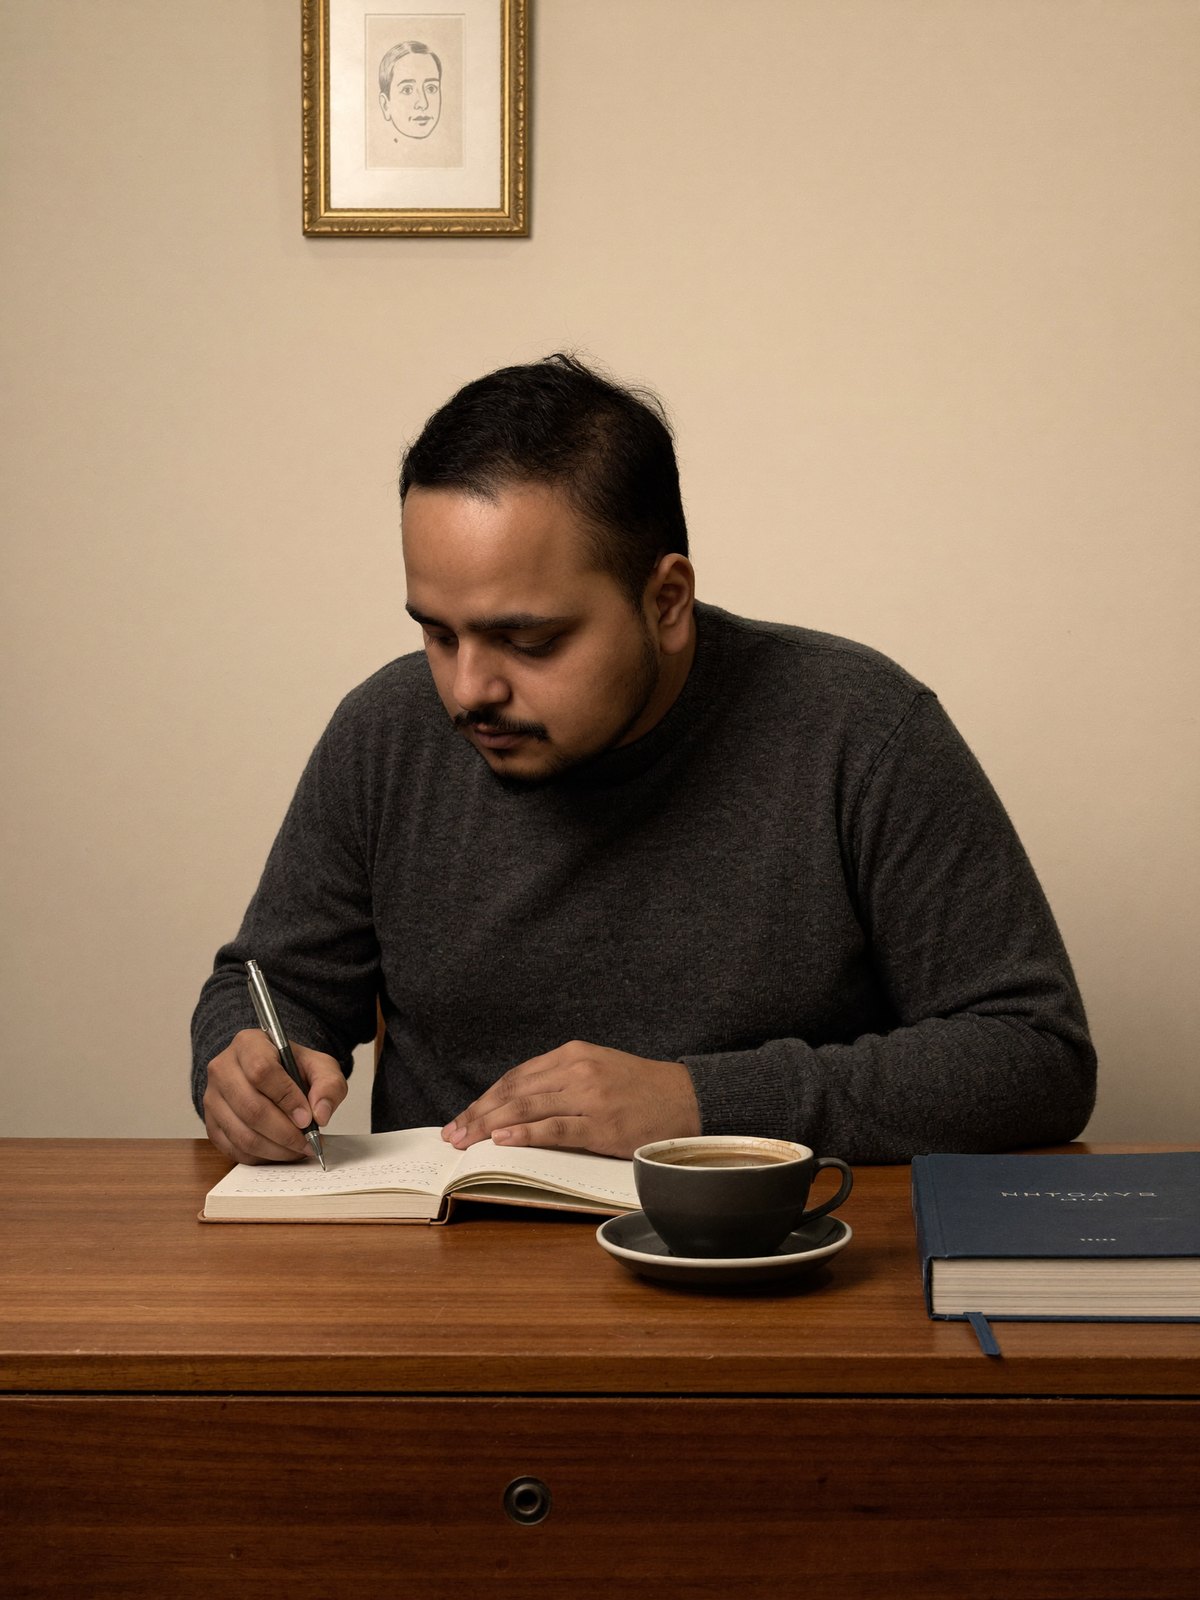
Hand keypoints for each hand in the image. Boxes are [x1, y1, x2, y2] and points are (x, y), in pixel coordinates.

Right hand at [203, 1029, 347, 1164]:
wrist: (272, 1074)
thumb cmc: (293, 1068)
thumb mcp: (320, 1066)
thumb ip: (329, 1085)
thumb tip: (320, 1115)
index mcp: (248, 1044)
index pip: (262, 1071)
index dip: (287, 1098)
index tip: (307, 1117)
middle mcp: (223, 1069)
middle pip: (251, 1108)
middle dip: (285, 1132)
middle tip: (308, 1141)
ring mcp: (212, 1098)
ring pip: (242, 1134)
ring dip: (276, 1149)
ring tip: (298, 1149)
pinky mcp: (211, 1124)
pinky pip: (234, 1149)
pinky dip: (261, 1157)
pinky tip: (281, 1151)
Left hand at [442, 1040, 700, 1158]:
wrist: (688, 1098)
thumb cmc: (641, 1089)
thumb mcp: (598, 1069)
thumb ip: (560, 1080)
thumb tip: (516, 1107)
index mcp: (572, 1054)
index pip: (515, 1077)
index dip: (484, 1099)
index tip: (463, 1117)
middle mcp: (577, 1070)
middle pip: (514, 1092)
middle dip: (478, 1114)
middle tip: (453, 1135)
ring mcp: (589, 1097)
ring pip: (528, 1109)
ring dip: (490, 1126)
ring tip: (467, 1142)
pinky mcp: (602, 1125)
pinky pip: (556, 1129)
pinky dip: (526, 1134)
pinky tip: (503, 1141)